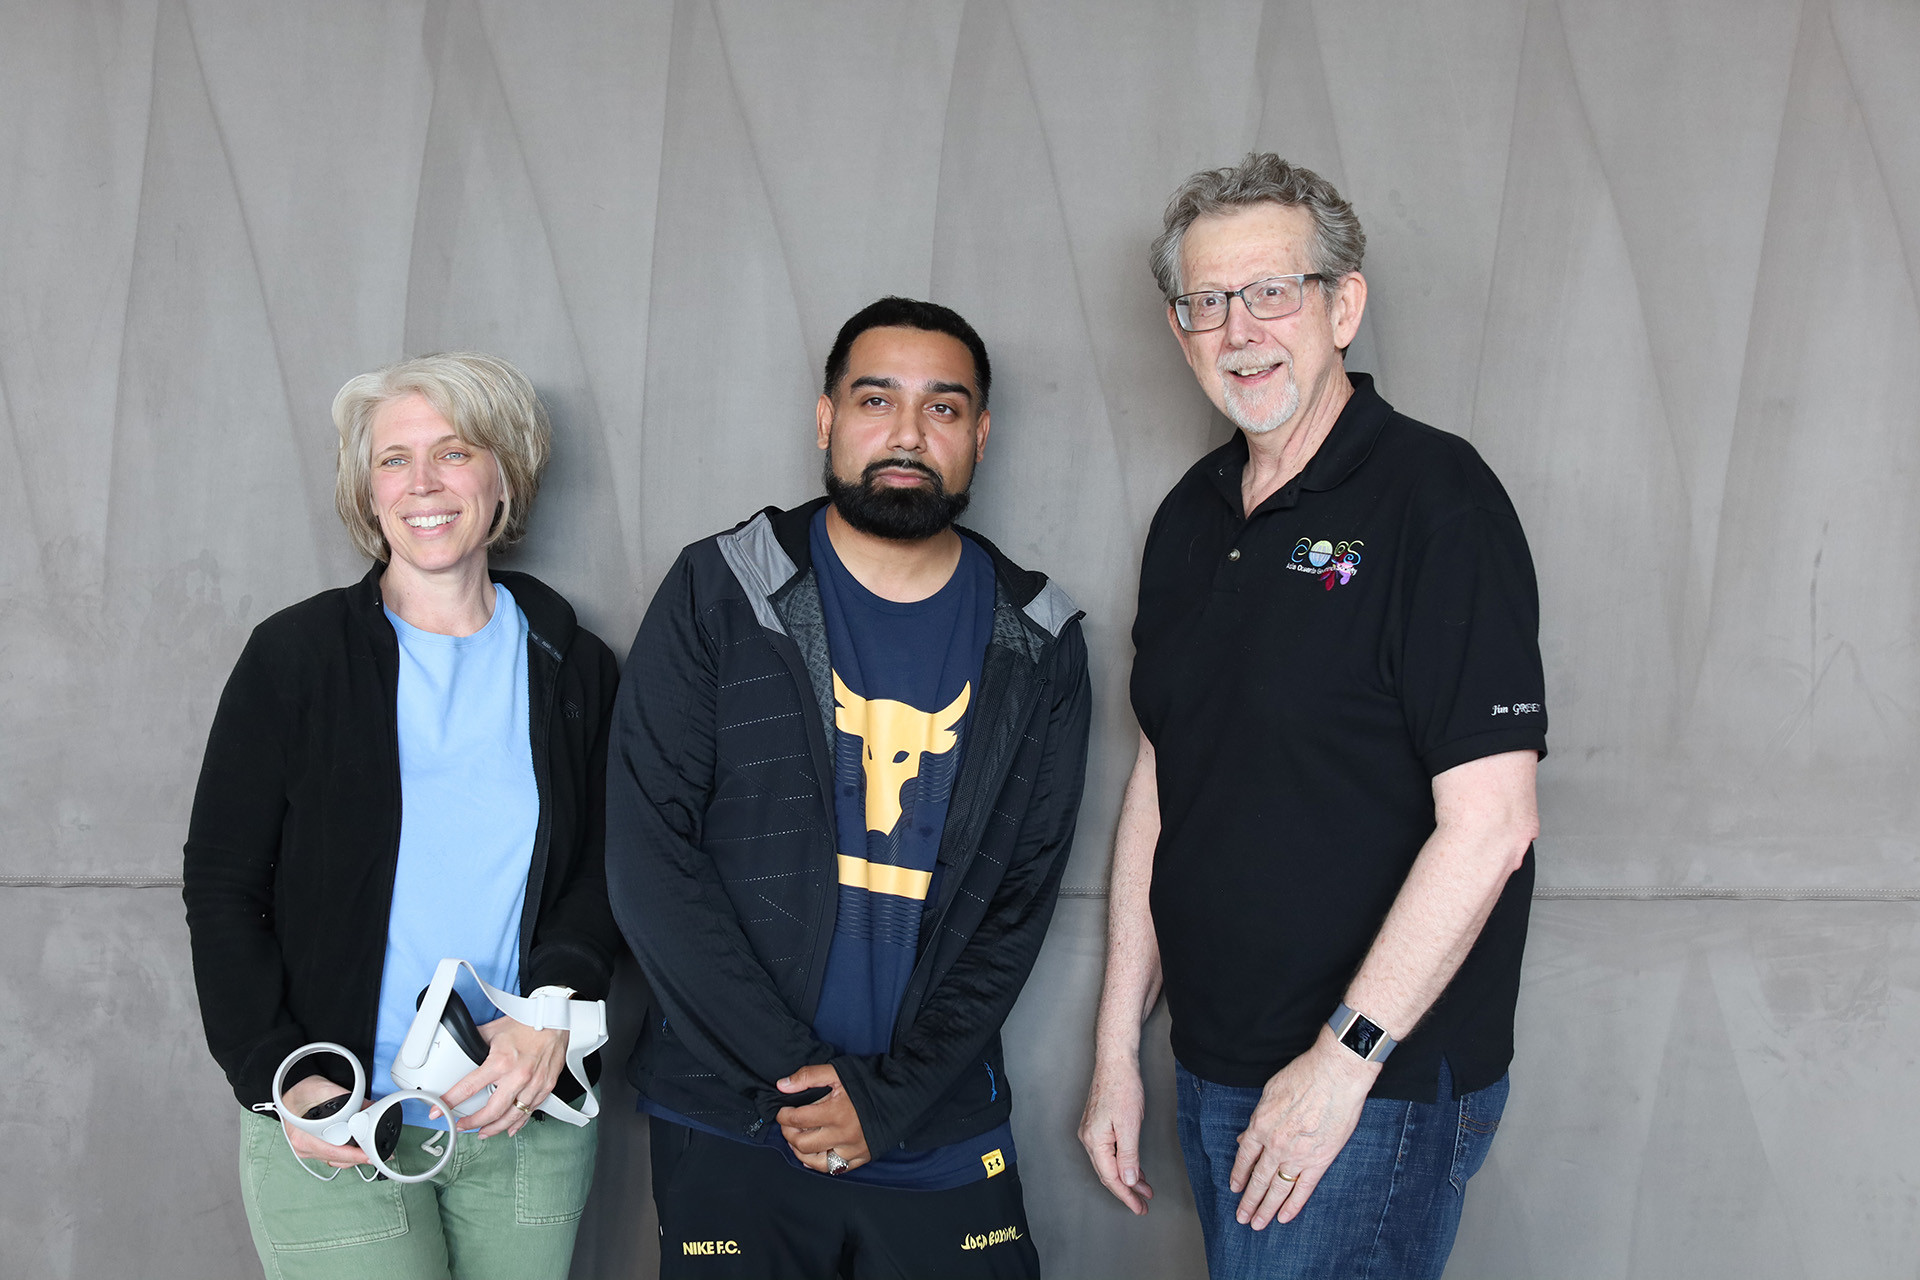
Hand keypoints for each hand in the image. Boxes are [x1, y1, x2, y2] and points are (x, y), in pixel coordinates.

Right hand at [279, 1074, 369, 1167]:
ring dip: (353, 1156)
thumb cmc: (302, 1091)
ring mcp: (306, 1150)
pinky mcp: (311, 1149)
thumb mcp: (327, 1091)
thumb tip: (369, 1108)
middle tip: (376, 1151)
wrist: (291, 1090)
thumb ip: (349, 1100)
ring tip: (369, 1148)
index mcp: (303, 1136)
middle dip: (358, 1156)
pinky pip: (331, 1156)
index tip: (370, 1156)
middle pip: (336, 1159)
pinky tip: (356, 1146)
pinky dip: (345, 1153)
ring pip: (335, 1160)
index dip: (354, 1155)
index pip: (333, 1151)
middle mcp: (303, 1147)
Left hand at [435, 1017, 569, 1138]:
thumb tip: (460, 1046)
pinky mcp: (546, 1087)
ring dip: (494, 1128)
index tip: (438, 1111)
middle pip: (491, 1112)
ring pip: (511, 1117)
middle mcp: (518, 1076)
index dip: (450, 1101)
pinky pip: (530, 1112)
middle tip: (461, 1125)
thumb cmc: (529, 1023)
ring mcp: (533, 1084)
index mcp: (501, 1062)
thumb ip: (476, 1040)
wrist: (557, 1020)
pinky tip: (509, 1128)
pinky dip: (518, 1123)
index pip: (469, 1088)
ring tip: (482, 1132)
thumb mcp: (495, 1029)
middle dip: (472, 1123)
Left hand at [775, 1064, 870, 1173]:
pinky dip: (818, 1163)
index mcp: (837, 1112)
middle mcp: (844, 1135)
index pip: (798, 1119)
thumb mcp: (838, 1071)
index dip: (784, 1115)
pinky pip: (835, 1169)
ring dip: (800, 1151)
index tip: (782, 1111)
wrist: (901, 1093)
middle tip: (787, 1124)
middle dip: (788, 1133)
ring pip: (816, 1161)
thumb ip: (808, 1077)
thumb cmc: (870, 1081)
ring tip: (796, 1139)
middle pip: (803, 1142)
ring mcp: (853, 1149)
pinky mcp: (862, 1157)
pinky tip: (813, 1155)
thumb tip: (782, 1085)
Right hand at [1079, 1057, 1154, 1213]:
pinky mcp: (1099, 1124)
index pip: (1110, 1177)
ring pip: (1110, 1162)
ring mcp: (1092, 1131)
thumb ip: (1128, 1155)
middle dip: (1127, 1190)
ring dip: (1128, 1177)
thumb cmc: (1122, 1088)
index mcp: (1094, 1141)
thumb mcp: (1129, 1125)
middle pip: (1108, 1173)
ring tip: (1145, 1189)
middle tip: (1144, 1204)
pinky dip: (1124, 1162)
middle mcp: (1089, 1138)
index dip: (1126, 1195)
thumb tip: (1126, 1181)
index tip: (1139, 1207)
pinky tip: (1135, 1168)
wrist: (1116, 1061)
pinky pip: (1111, 1152)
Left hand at [1229, 1026, 1378, 1228]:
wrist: (1335, 1075)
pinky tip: (1284, 1217)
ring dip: (1265, 1208)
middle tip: (1241, 1217)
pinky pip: (1303, 1189)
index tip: (1234, 1188)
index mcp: (1260, 1125)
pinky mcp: (1320, 1161)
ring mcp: (1297, 1156)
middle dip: (1248, 1200)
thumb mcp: (1270, 1092)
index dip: (1239, 1174)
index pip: (1245, 1157)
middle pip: (1258, 1179)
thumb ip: (1257, 1118)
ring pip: (1278, 1189)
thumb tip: (1246, 1137)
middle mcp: (1275, 1145)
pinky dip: (1293, 1205)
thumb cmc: (1303, 1076)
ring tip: (1257, 1224)